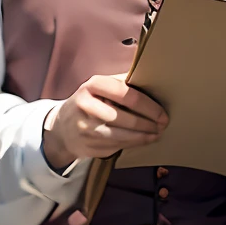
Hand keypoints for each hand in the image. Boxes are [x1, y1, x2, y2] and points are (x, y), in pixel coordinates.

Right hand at [42, 71, 167, 171]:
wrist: (61, 127)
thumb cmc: (89, 103)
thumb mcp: (98, 87)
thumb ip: (121, 82)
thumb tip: (153, 78)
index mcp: (91, 86)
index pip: (126, 94)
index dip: (148, 105)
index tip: (162, 111)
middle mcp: (86, 107)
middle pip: (126, 118)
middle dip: (149, 123)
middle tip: (163, 123)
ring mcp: (86, 129)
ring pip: (123, 136)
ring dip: (145, 136)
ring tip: (157, 132)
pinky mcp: (89, 146)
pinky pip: (118, 146)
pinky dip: (134, 144)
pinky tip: (144, 140)